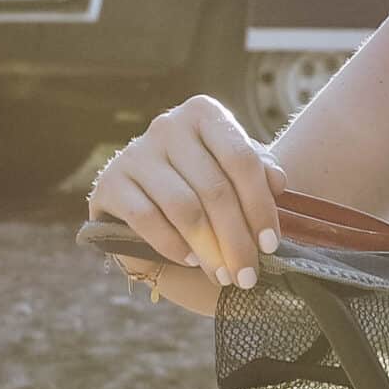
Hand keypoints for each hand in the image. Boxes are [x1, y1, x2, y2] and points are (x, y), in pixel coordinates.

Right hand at [88, 96, 289, 289]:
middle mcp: (168, 125)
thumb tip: (277, 183)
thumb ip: (260, 173)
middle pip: (214, 189)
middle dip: (236, 239)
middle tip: (248, 275)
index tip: (270, 245)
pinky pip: (146, 219)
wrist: (149, 193)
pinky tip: (190, 260)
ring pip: (183, 207)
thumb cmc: (203, 180)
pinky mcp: (110, 182)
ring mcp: (136, 152)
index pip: (241, 160)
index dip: (260, 206)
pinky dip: (172, 244)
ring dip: (208, 249)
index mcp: (204, 113)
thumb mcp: (236, 172)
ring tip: (223, 274)